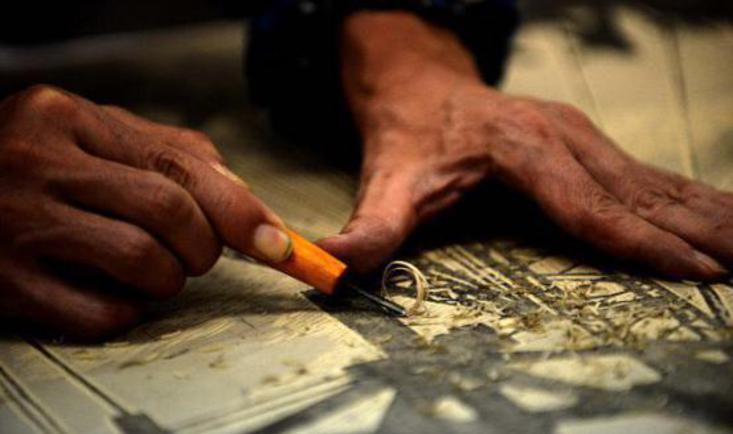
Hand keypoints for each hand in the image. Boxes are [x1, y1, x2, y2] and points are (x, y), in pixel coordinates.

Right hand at [0, 85, 291, 339]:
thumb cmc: (36, 163)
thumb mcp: (98, 135)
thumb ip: (175, 156)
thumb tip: (250, 208)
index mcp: (67, 119)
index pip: (179, 166)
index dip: (240, 210)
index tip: (276, 243)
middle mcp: (37, 163)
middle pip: (168, 212)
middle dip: (204, 246)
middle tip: (197, 253)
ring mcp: (15, 224)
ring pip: (142, 262)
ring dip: (169, 279)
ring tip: (154, 269)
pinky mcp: (5, 284)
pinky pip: (101, 314)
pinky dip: (129, 312)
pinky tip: (117, 292)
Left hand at [320, 12, 731, 279]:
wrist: (418, 86)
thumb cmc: (407, 136)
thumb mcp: (386, 180)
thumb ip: (371, 226)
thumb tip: (335, 265)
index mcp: (520, 148)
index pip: (587, 205)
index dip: (639, 242)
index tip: (691, 271)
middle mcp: (561, 136)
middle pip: (640, 192)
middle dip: (700, 232)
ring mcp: (580, 135)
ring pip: (655, 181)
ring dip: (708, 216)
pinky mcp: (586, 142)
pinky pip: (647, 176)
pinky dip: (688, 202)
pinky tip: (719, 220)